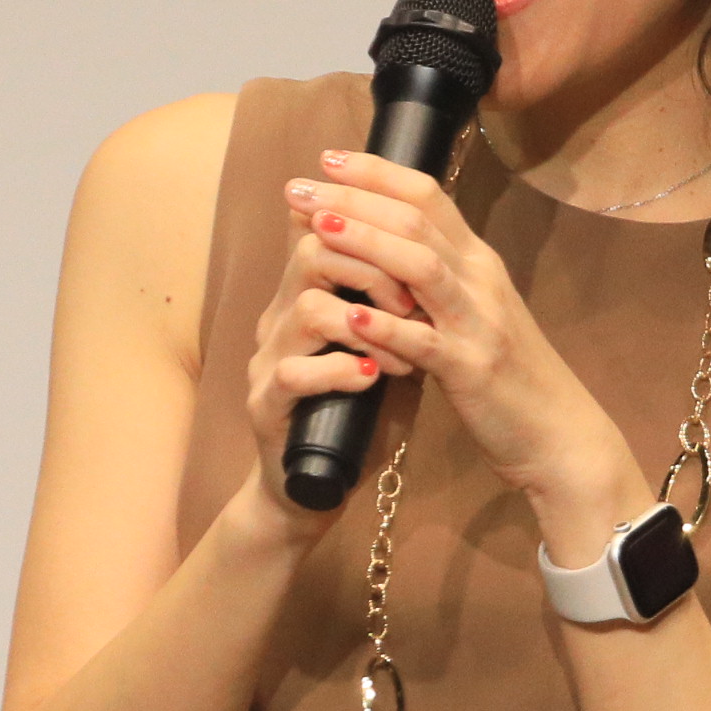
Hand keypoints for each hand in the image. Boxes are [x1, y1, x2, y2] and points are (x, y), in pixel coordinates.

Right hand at [233, 181, 410, 530]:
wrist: (317, 484)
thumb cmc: (361, 412)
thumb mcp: (389, 350)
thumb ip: (403, 310)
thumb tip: (446, 262)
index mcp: (309, 295)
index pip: (329, 228)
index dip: (374, 227)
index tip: (422, 256)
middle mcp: (282, 318)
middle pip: (312, 253)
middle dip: (374, 270)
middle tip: (413, 306)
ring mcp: (268, 360)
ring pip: (306, 309)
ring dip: (365, 327)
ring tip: (399, 356)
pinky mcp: (264, 405)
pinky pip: (293, 373)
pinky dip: (340, 372)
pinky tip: (371, 379)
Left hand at [278, 152, 644, 549]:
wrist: (558, 432)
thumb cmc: (508, 374)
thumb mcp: (475, 312)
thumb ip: (436, 280)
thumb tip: (387, 246)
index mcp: (478, 262)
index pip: (428, 196)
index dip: (376, 172)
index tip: (327, 158)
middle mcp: (481, 281)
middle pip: (416, 220)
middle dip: (354, 198)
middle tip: (300, 186)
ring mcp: (478, 323)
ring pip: (421, 267)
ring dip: (366, 242)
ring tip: (317, 228)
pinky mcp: (472, 370)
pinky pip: (426, 341)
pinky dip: (388, 326)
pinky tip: (351, 315)